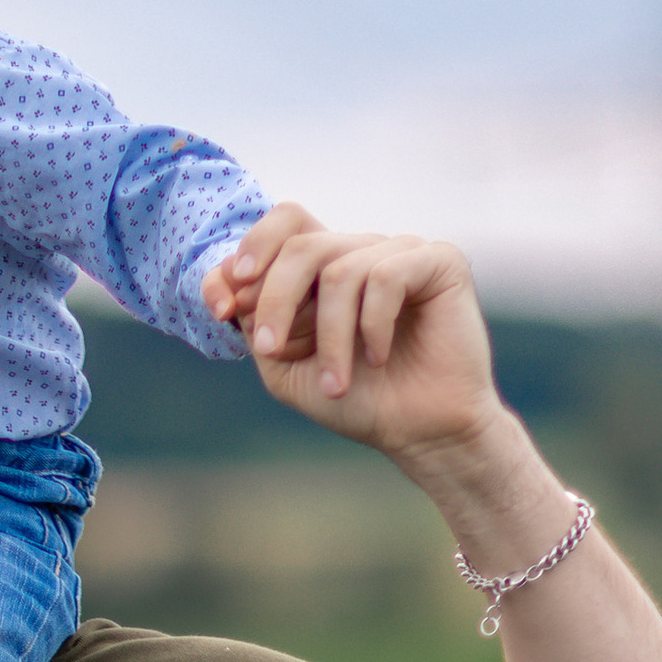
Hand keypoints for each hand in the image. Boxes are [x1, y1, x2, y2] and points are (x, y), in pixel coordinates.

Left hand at [205, 204, 499, 470]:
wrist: (419, 433)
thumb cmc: (357, 400)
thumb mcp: (284, 367)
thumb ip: (254, 322)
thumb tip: (228, 280)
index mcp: (325, 267)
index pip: (283, 228)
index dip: (247, 256)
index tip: (223, 308)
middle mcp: (361, 251)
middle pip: (302, 245)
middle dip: (275, 300)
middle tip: (270, 348)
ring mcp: (400, 252)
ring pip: (340, 271)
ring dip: (330, 336)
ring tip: (336, 384)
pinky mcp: (438, 262)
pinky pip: (387, 276)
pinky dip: (373, 325)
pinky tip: (377, 358)